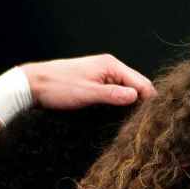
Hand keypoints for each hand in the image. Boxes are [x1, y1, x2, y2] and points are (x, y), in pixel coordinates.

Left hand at [23, 54, 155, 109]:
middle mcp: (108, 66)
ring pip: (126, 89)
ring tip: (138, 120)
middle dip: (144, 101)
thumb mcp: (87, 94)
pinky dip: (120, 101)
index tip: (156, 117)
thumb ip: (113, 95)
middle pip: (136, 85)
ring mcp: (101, 73)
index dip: (151, 100)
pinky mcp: (94, 81)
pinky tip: (121, 114)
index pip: (141, 82)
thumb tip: (137, 97)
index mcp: (110, 65)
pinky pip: (115, 91)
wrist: (33, 84)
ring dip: (132, 103)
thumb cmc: (57, 87)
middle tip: (149, 122)